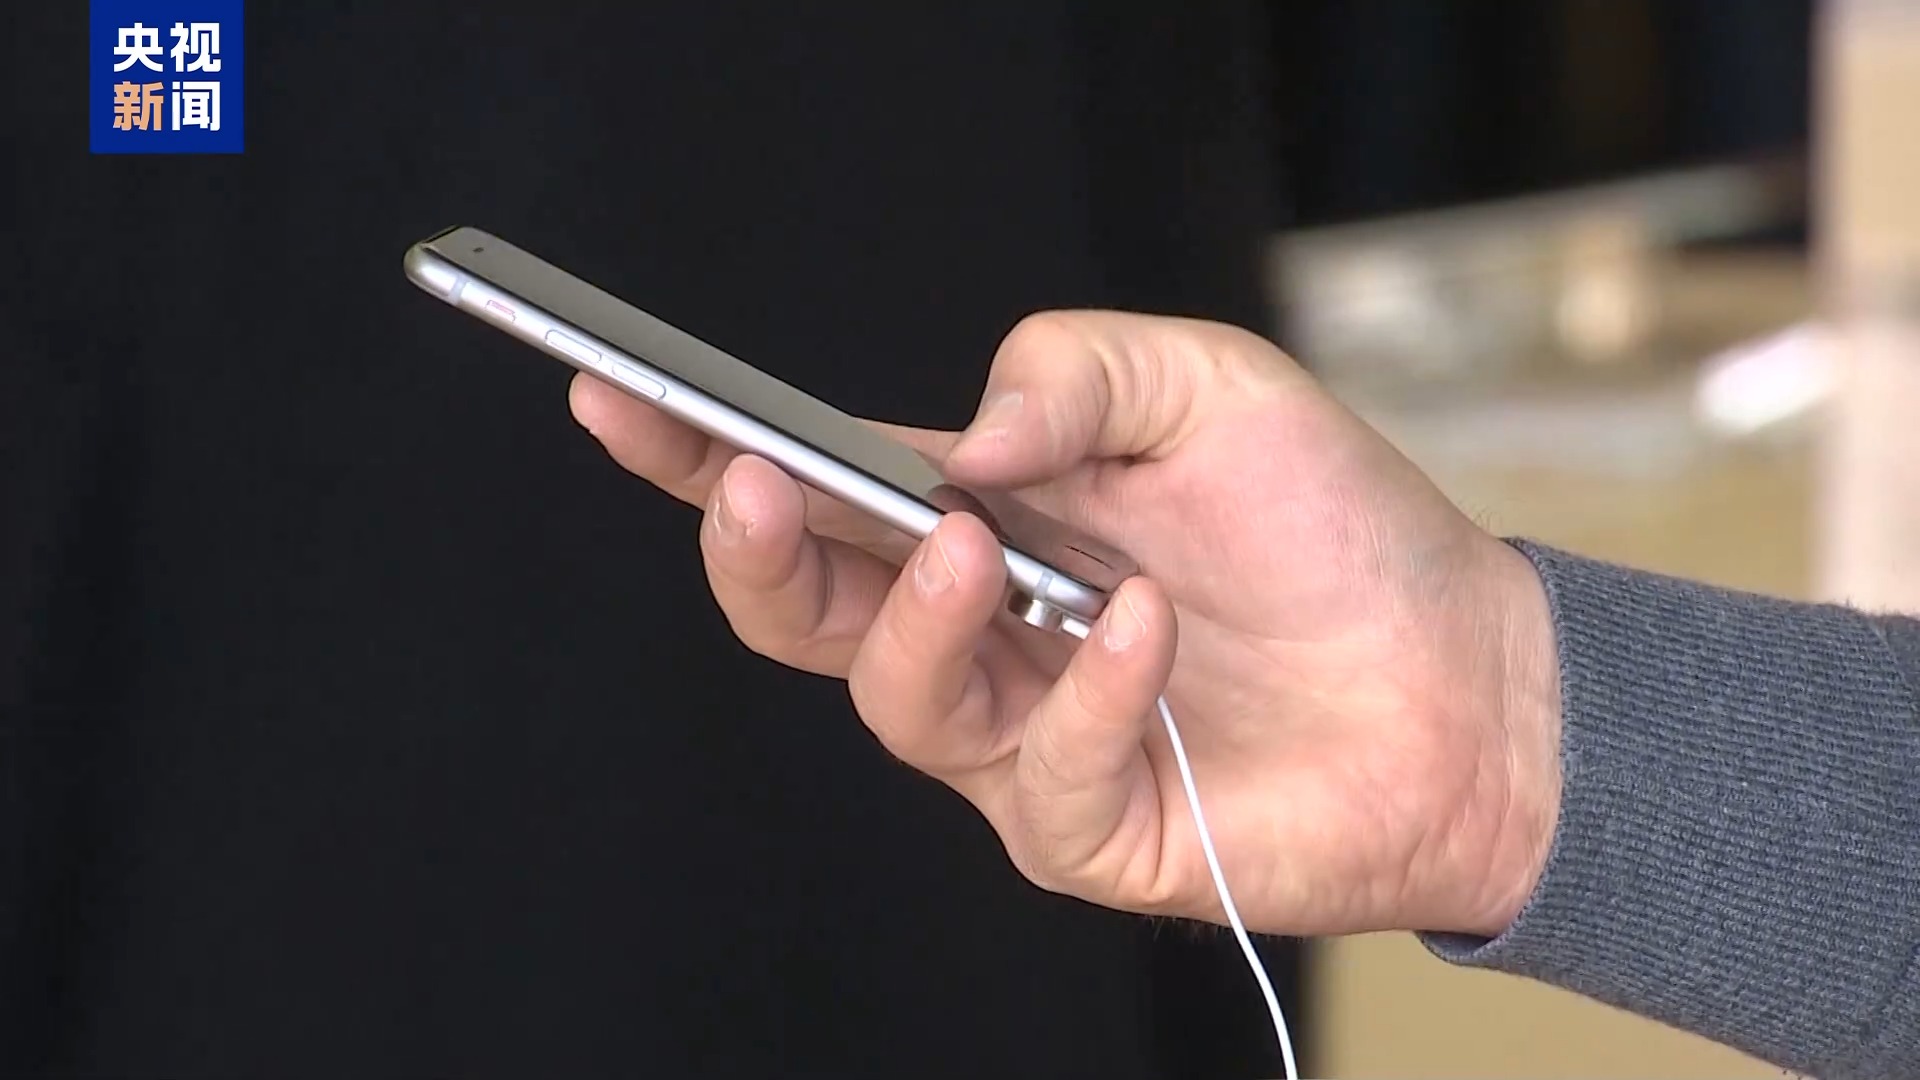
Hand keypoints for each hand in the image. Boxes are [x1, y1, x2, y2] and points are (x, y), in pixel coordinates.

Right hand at [570, 311, 1561, 938]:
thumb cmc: (1331, 528)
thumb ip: (1076, 373)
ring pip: (894, 699)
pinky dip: (1086, 693)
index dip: (701, 451)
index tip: (621, 398)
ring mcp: (1021, 738)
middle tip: (758, 487)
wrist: (1464, 673)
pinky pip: (1041, 775)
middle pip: (803, 612)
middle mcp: (977, 631)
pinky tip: (1145, 630)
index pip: (810, 488)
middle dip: (754, 549)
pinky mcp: (1087, 826)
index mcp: (976, 517)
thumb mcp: (1209, 387)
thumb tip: (957, 442)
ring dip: (918, 619)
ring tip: (979, 549)